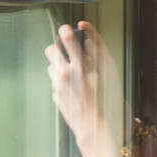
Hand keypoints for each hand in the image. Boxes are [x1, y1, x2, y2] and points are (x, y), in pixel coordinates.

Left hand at [45, 20, 122, 156]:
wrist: (94, 128)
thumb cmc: (106, 101)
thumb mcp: (107, 75)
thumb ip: (96, 54)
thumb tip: (87, 39)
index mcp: (78, 66)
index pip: (67, 38)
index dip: (66, 30)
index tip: (67, 29)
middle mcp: (64, 74)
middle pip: (50, 50)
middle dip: (57, 47)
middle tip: (67, 51)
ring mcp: (58, 86)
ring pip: (51, 66)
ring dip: (59, 65)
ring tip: (72, 70)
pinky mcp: (56, 96)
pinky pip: (55, 83)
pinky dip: (62, 82)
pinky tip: (74, 88)